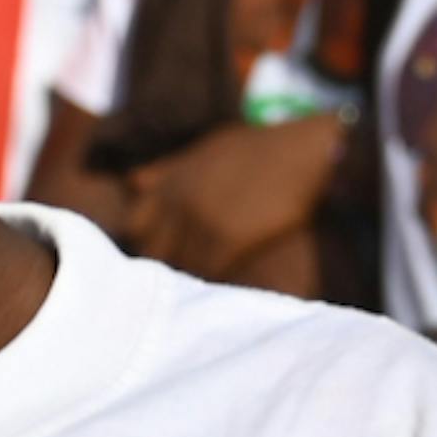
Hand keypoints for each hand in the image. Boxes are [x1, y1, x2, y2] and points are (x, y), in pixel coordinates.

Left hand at [117, 112, 348, 294]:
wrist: (304, 149)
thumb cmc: (259, 147)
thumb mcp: (204, 149)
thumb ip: (166, 170)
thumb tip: (132, 182)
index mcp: (170, 183)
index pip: (134, 226)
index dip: (146, 242)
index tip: (163, 251)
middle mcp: (178, 202)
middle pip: (153, 251)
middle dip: (164, 264)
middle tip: (180, 277)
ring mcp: (201, 221)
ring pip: (180, 265)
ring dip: (188, 277)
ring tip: (199, 289)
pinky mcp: (229, 238)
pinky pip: (208, 273)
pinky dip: (212, 281)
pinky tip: (222, 284)